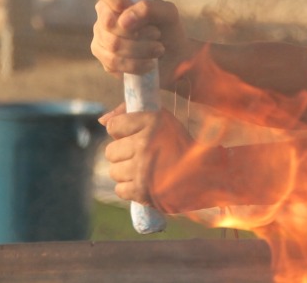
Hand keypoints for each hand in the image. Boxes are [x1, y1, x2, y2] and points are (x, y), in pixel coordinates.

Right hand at [90, 0, 193, 83]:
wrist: (173, 57)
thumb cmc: (168, 28)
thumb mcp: (168, 13)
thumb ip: (149, 8)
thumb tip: (123, 20)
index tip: (129, 7)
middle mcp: (105, 15)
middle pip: (108, 22)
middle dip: (138, 32)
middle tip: (157, 34)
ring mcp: (101, 38)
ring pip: (113, 44)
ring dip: (141, 49)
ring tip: (159, 49)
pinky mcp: (104, 59)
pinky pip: (113, 62)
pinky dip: (136, 64)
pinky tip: (149, 64)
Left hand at [102, 105, 220, 212]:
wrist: (205, 176)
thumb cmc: (180, 145)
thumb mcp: (161, 120)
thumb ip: (128, 114)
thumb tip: (101, 121)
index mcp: (151, 121)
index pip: (114, 126)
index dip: (122, 132)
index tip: (135, 136)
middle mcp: (144, 143)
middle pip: (110, 151)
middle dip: (123, 154)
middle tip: (141, 156)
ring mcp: (142, 168)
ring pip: (114, 171)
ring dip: (126, 172)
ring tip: (145, 170)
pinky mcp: (142, 191)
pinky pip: (120, 190)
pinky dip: (130, 189)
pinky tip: (145, 183)